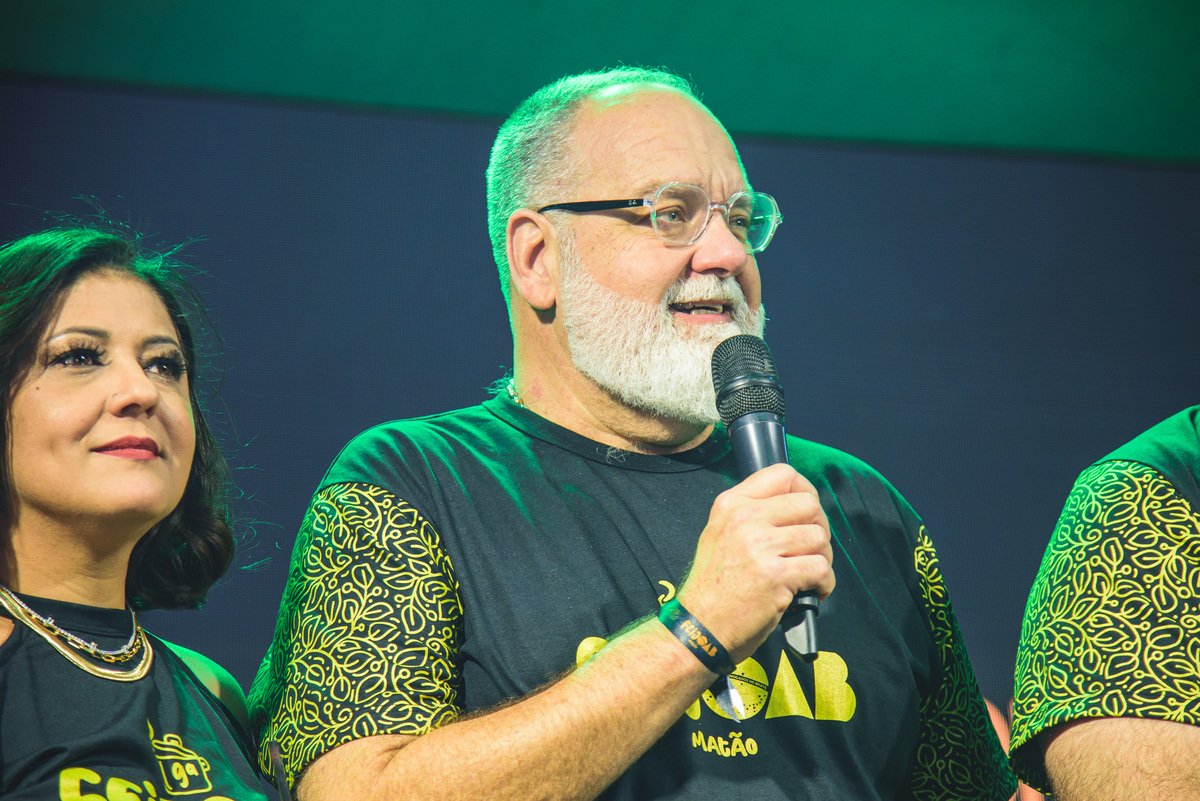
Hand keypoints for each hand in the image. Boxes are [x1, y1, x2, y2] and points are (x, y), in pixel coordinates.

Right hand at [677, 463, 833, 663]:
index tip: (807, 513)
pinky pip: (822, 568)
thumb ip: (752, 514)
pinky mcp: (775, 576)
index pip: (783, 474)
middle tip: (810, 550)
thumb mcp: (719, 535)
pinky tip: (811, 591)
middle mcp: (744, 519)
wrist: (699, 629)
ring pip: (819, 537)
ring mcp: (760, 546)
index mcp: (731, 504)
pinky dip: (824, 584)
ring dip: (823, 559)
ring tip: (808, 575)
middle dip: (819, 528)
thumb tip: (796, 506)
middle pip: (809, 504)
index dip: (805, 491)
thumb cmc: (714, 588)